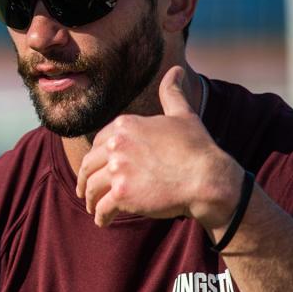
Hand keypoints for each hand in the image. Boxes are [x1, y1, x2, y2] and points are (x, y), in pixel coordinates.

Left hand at [75, 66, 242, 228]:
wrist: (208, 178)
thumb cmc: (197, 148)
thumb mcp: (183, 115)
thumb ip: (172, 93)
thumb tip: (176, 70)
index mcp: (125, 125)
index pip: (98, 142)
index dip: (96, 157)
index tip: (95, 167)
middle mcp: (116, 145)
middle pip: (89, 165)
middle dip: (84, 179)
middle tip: (85, 192)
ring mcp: (118, 170)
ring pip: (91, 188)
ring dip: (89, 200)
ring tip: (93, 209)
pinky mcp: (122, 195)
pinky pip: (101, 209)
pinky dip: (100, 217)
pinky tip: (103, 222)